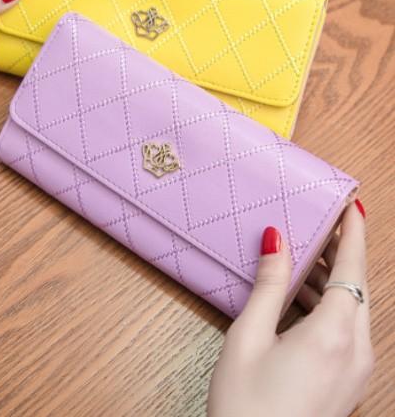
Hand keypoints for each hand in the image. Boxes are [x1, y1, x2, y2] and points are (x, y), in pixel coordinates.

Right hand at [208, 200, 372, 416]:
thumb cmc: (247, 405)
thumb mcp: (248, 337)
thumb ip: (268, 286)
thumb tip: (277, 241)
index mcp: (334, 336)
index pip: (352, 271)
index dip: (353, 235)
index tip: (351, 207)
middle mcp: (356, 352)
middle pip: (357, 288)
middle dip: (340, 253)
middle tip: (319, 224)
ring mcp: (356, 371)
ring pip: (353, 309)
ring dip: (332, 279)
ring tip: (304, 256)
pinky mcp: (347, 382)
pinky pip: (347, 330)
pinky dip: (329, 305)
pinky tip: (302, 298)